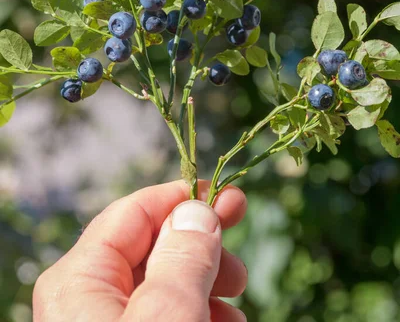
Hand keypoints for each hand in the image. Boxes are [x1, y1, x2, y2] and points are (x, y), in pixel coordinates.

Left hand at [33, 180, 246, 320]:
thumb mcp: (168, 314)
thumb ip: (183, 256)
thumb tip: (196, 207)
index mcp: (78, 278)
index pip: (134, 211)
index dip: (184, 198)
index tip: (228, 197)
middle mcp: (83, 298)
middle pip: (152, 248)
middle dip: (202, 248)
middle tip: (239, 265)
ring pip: (161, 284)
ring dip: (205, 284)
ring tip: (236, 301)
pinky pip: (159, 314)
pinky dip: (195, 312)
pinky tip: (222, 321)